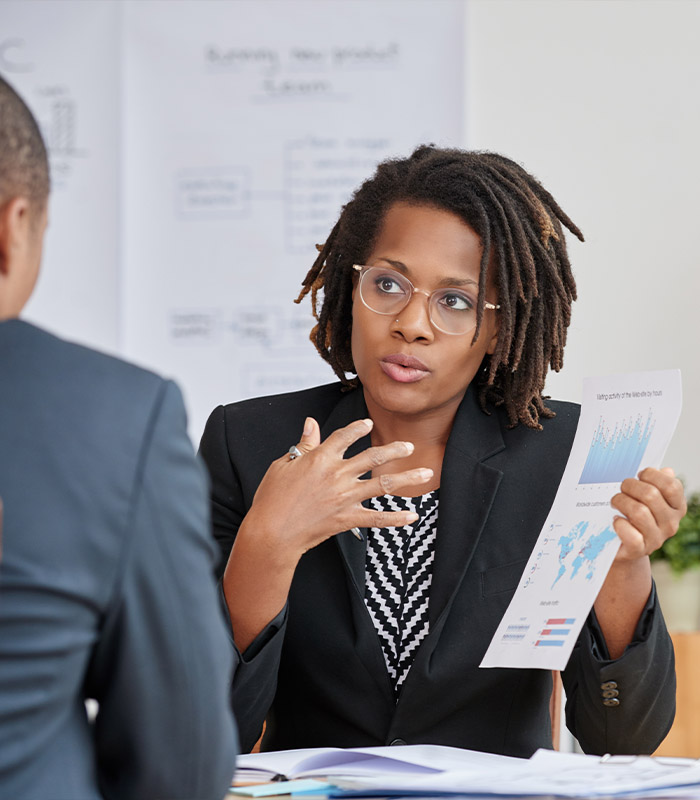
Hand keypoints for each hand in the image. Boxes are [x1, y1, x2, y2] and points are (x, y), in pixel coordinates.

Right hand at [246, 416, 432, 558]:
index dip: (358, 428)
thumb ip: (304, 444)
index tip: (368, 423)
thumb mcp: (283, 464)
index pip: (345, 436)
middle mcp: (338, 474)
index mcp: (320, 458)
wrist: (271, 532)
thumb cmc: (272, 498)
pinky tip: (413, 516)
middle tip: (409, 445)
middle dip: (395, 449)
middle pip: (373, 456)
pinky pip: (378, 518)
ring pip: (383, 484)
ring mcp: (345, 497)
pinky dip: (397, 518)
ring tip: (426, 473)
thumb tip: (311, 423)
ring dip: (407, 478)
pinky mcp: (348, 518)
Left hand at [610, 467, 686, 561]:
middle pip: (651, 495)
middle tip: (622, 489)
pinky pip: (630, 534)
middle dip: (630, 486)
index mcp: (676, 508)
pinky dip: (619, 524)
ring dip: (620, 502)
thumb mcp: (647, 499)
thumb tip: (667, 471)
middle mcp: (670, 524)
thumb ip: (657, 484)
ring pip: (639, 512)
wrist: (623, 545)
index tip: (639, 476)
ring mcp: (656, 538)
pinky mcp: (639, 549)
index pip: (671, 486)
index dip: (652, 475)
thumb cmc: (634, 515)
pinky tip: (616, 520)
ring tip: (615, 502)